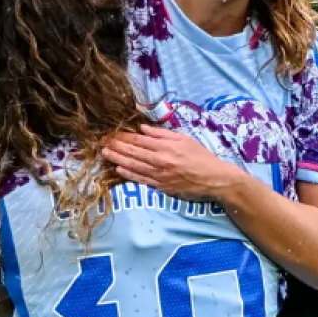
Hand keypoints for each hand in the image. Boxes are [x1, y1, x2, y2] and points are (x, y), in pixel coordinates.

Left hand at [103, 125, 241, 200]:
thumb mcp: (185, 139)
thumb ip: (163, 134)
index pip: (140, 140)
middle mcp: (160, 160)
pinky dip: (129, 175)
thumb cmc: (202, 157)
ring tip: (105, 154)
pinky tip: (118, 170)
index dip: (124, 137)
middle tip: (102, 142)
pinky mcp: (161, 187)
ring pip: (134, 166)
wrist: (215, 179)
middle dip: (116, 146)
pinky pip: (141, 180)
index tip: (112, 133)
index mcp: (166, 147)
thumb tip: (143, 129)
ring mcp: (160, 175)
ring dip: (118, 159)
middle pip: (133, 152)